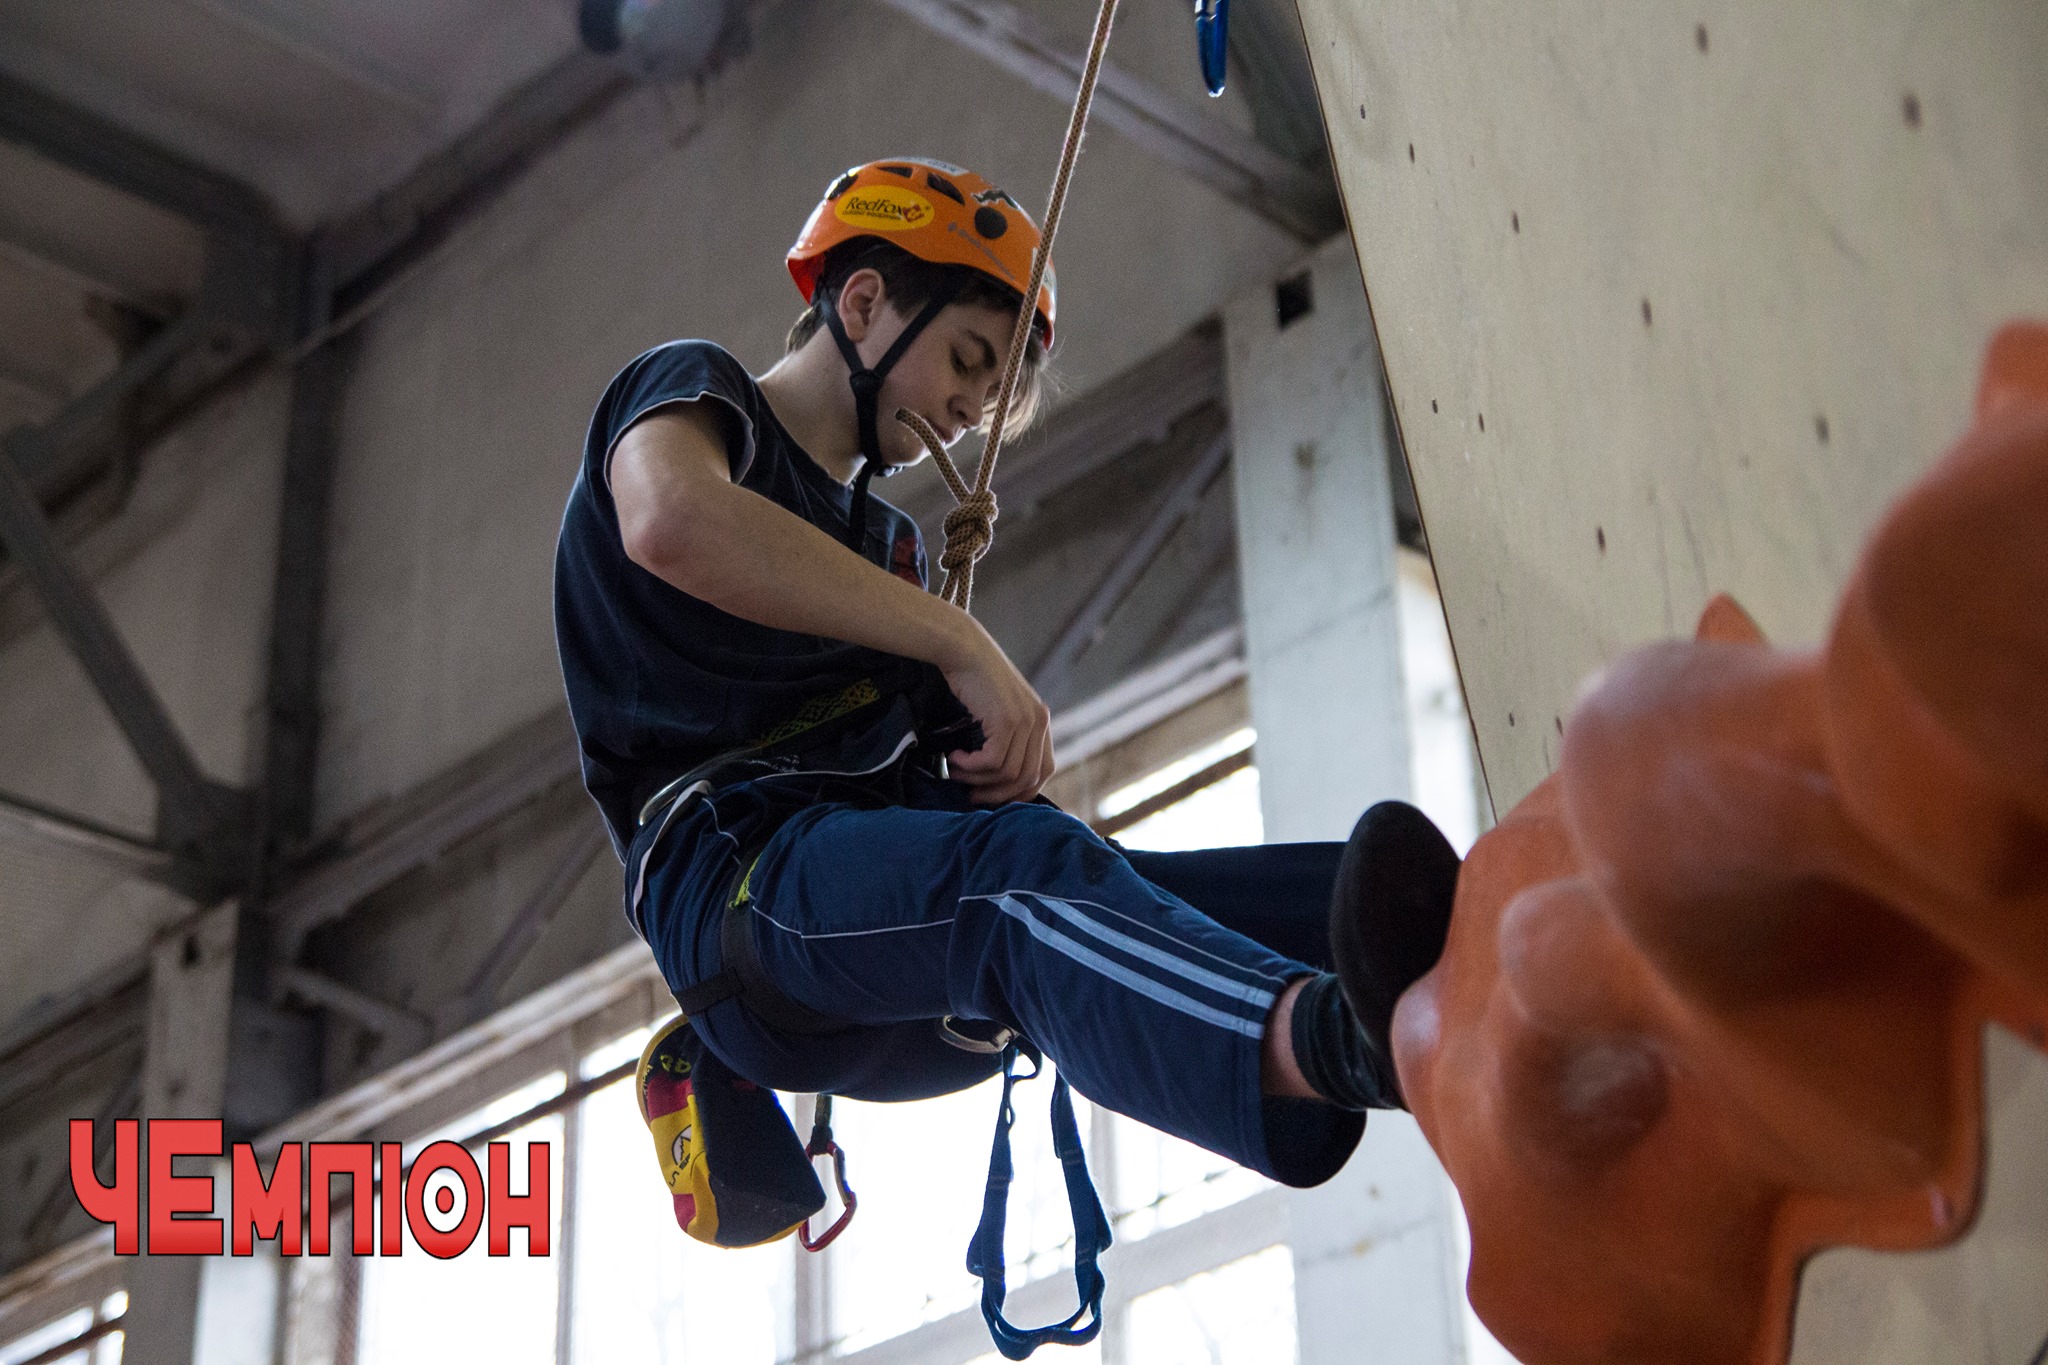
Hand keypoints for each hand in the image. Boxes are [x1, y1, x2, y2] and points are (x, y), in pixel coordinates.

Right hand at [938, 625, 1054, 805]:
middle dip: (998, 794)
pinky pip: (992, 762)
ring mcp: (1025, 721)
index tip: (994, 795)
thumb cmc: (973, 679)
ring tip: (955, 771)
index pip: (1044, 771)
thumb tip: (997, 777)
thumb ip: (1007, 736)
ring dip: (977, 779)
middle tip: (970, 795)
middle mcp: (1039, 722)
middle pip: (1028, 778)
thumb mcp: (998, 709)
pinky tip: (954, 756)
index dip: (1021, 791)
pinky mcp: (1006, 721)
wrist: (963, 648)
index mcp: (1041, 721)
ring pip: (1007, 773)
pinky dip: (970, 766)